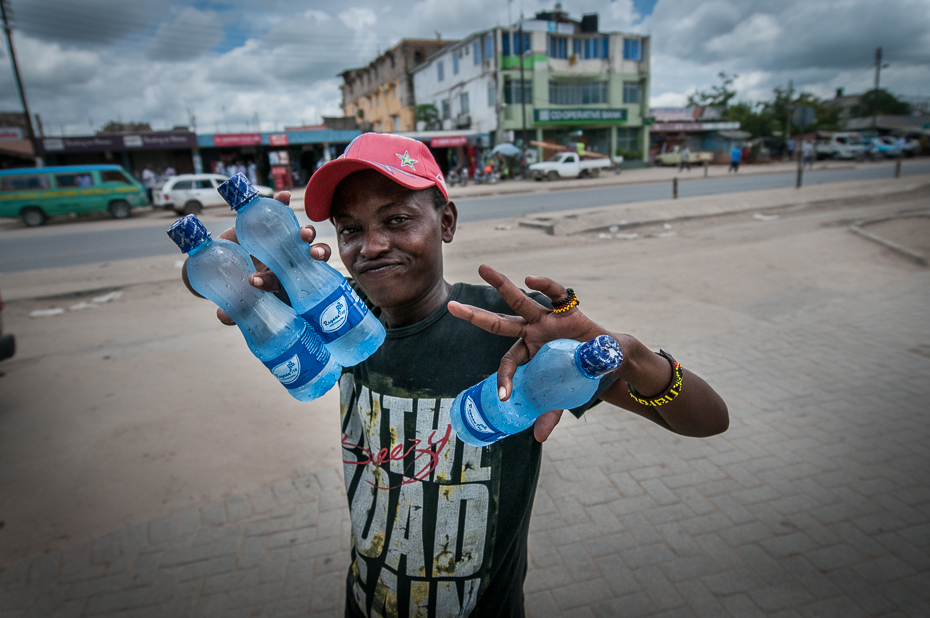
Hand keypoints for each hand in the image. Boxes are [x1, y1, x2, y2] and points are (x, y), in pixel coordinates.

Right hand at [214, 190, 332, 324]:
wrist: (223, 255)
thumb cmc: (233, 278)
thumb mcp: (232, 293)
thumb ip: (230, 308)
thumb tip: (224, 318)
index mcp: (281, 279)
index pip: (283, 282)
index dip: (271, 282)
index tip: (256, 281)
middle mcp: (288, 259)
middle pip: (308, 258)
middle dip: (315, 255)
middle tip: (313, 255)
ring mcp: (283, 240)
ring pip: (301, 237)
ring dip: (306, 233)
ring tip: (304, 232)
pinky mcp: (272, 222)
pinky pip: (281, 212)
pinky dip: (283, 204)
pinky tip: (284, 196)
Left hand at [446, 265, 607, 442]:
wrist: (608, 358)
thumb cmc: (577, 373)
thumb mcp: (561, 396)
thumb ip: (549, 413)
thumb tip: (539, 439)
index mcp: (527, 352)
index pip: (508, 363)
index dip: (505, 378)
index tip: (504, 396)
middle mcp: (531, 332)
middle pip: (498, 323)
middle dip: (474, 315)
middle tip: (451, 306)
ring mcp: (546, 318)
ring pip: (520, 301)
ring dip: (501, 285)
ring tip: (482, 269)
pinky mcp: (566, 309)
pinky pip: (555, 294)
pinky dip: (544, 286)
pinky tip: (530, 281)